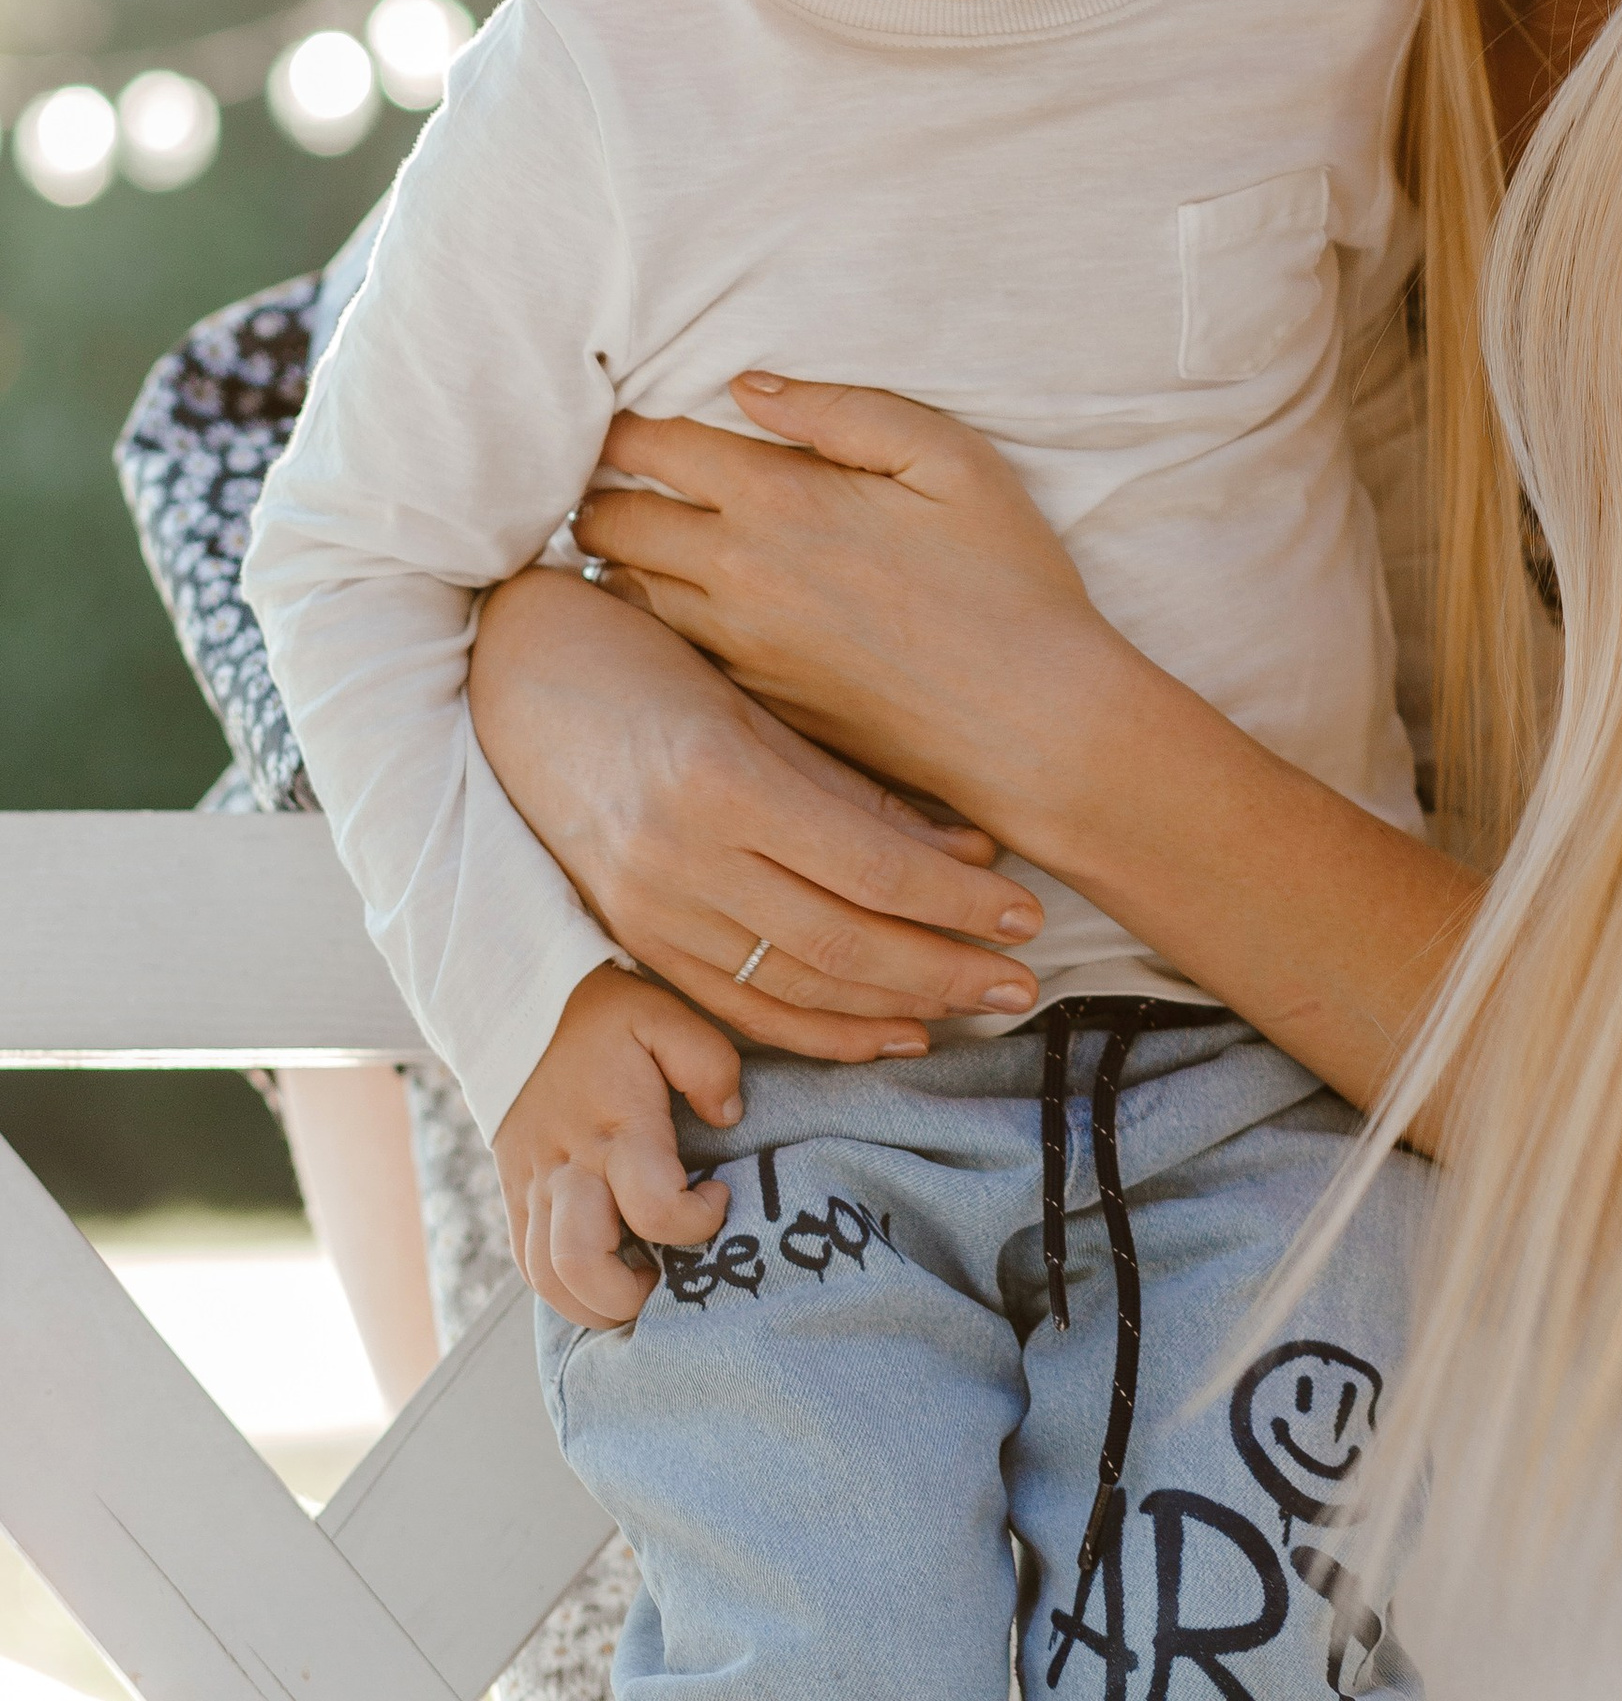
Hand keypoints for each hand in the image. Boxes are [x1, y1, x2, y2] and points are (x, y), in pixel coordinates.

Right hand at [471, 569, 1045, 1051]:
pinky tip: (884, 1036)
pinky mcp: (635, 941)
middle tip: (1021, 983)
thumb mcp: (757, 706)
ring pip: (794, 988)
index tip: (1029, 913)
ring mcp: (652, 910)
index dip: (957, 900)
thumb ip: (855, 787)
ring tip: (971, 1009)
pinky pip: (737, 1010)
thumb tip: (971, 850)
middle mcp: (683, 859)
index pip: (869, 867)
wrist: (514, 682)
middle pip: (841, 942)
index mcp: (724, 779)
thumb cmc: (651, 664)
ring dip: (892, 1010)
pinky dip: (816, 1033)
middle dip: (942, 970)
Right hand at [495, 964, 742, 1330]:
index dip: (696, 1221)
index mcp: (617, 1127)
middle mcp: (570, 1168)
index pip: (654, 1208)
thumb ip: (708, 1063)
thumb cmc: (605, 1014)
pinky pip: (528, 1266)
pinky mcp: (515, 1197)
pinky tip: (602, 1278)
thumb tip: (729, 1117)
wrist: (517, 1006)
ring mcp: (535, 1188)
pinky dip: (563, 1291)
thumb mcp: (665, 1014)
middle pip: (583, 1267)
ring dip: (595, 1305)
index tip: (717, 1195)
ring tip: (638, 1285)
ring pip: (549, 1281)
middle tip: (669, 1273)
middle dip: (632, 1295)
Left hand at [567, 376, 1128, 853]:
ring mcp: (737, 648)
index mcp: (779, 499)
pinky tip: (678, 605)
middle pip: (608, 523)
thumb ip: (841, 410)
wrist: (1029, 721)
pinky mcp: (752, 701)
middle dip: (597, 491)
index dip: (621, 425)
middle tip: (612, 476)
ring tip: (629, 536)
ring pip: (625, 592)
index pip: (650, 446)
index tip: (621, 418)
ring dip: (618, 560)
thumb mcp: (948, 458)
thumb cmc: (1006, 579)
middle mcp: (736, 574)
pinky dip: (653, 620)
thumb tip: (747, 386)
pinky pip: (666, 650)